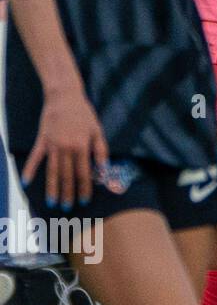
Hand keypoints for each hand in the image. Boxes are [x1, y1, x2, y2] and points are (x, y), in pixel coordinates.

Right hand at [24, 87, 108, 210]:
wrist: (64, 96)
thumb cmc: (84, 114)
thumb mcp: (97, 130)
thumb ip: (101, 150)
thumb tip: (104, 169)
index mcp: (82, 147)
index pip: (83, 173)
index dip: (84, 187)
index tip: (84, 200)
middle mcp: (66, 148)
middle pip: (67, 175)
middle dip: (68, 192)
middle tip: (68, 207)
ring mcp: (52, 145)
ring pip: (52, 171)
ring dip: (52, 187)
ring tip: (52, 202)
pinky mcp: (42, 140)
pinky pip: (35, 158)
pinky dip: (29, 170)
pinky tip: (25, 182)